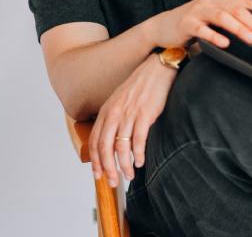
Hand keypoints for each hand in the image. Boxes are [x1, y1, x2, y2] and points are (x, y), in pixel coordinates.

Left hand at [89, 52, 176, 187]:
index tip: (98, 175)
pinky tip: (140, 161)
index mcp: (107, 110)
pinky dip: (138, 154)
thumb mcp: (120, 100)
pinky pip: (138, 140)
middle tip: (113, 182)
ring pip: (121, 147)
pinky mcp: (145, 114)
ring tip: (129, 174)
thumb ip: (114, 118)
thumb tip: (112, 142)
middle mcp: (115, 113)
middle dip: (108, 169)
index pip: (94, 141)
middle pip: (105, 148)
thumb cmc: (141, 86)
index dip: (95, 161)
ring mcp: (129, 114)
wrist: (157, 69)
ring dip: (124, 165)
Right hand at [153, 0, 251, 49]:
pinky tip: (225, 43)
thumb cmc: (195, 24)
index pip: (244, 3)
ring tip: (251, 40)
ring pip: (222, 17)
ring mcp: (197, 10)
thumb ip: (233, 18)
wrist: (163, 27)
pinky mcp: (186, 23)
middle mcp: (210, 0)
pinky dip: (214, 36)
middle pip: (236, 9)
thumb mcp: (215, 17)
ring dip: (238, 28)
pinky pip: (202, 29)